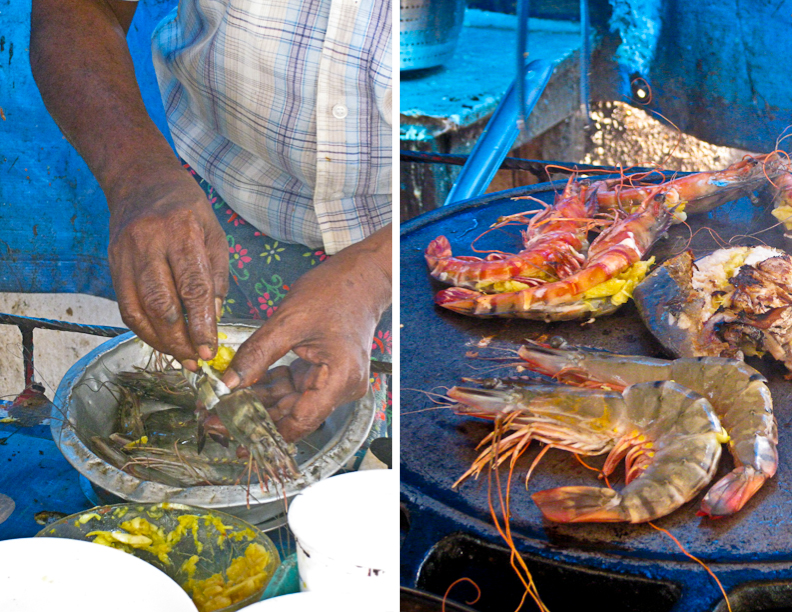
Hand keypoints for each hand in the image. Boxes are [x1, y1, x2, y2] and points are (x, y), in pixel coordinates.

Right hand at [108, 168, 228, 366]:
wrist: (141, 181)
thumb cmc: (187, 210)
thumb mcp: (214, 234)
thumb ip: (217, 277)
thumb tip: (215, 318)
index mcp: (183, 232)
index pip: (193, 287)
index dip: (202, 323)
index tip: (210, 349)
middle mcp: (150, 242)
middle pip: (163, 304)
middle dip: (181, 340)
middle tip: (196, 360)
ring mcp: (126, 253)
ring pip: (140, 309)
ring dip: (161, 341)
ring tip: (181, 358)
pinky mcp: (112, 263)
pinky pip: (125, 306)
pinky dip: (143, 329)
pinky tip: (160, 341)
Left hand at [223, 224, 391, 440]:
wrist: (361, 277)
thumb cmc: (333, 292)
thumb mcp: (288, 321)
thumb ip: (256, 355)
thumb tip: (227, 384)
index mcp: (340, 379)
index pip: (300, 422)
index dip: (263, 432)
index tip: (230, 433)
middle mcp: (342, 388)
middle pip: (293, 415)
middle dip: (255, 418)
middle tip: (214, 420)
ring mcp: (336, 383)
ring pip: (291, 403)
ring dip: (259, 404)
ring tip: (222, 406)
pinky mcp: (327, 374)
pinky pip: (295, 388)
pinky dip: (271, 388)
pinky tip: (243, 388)